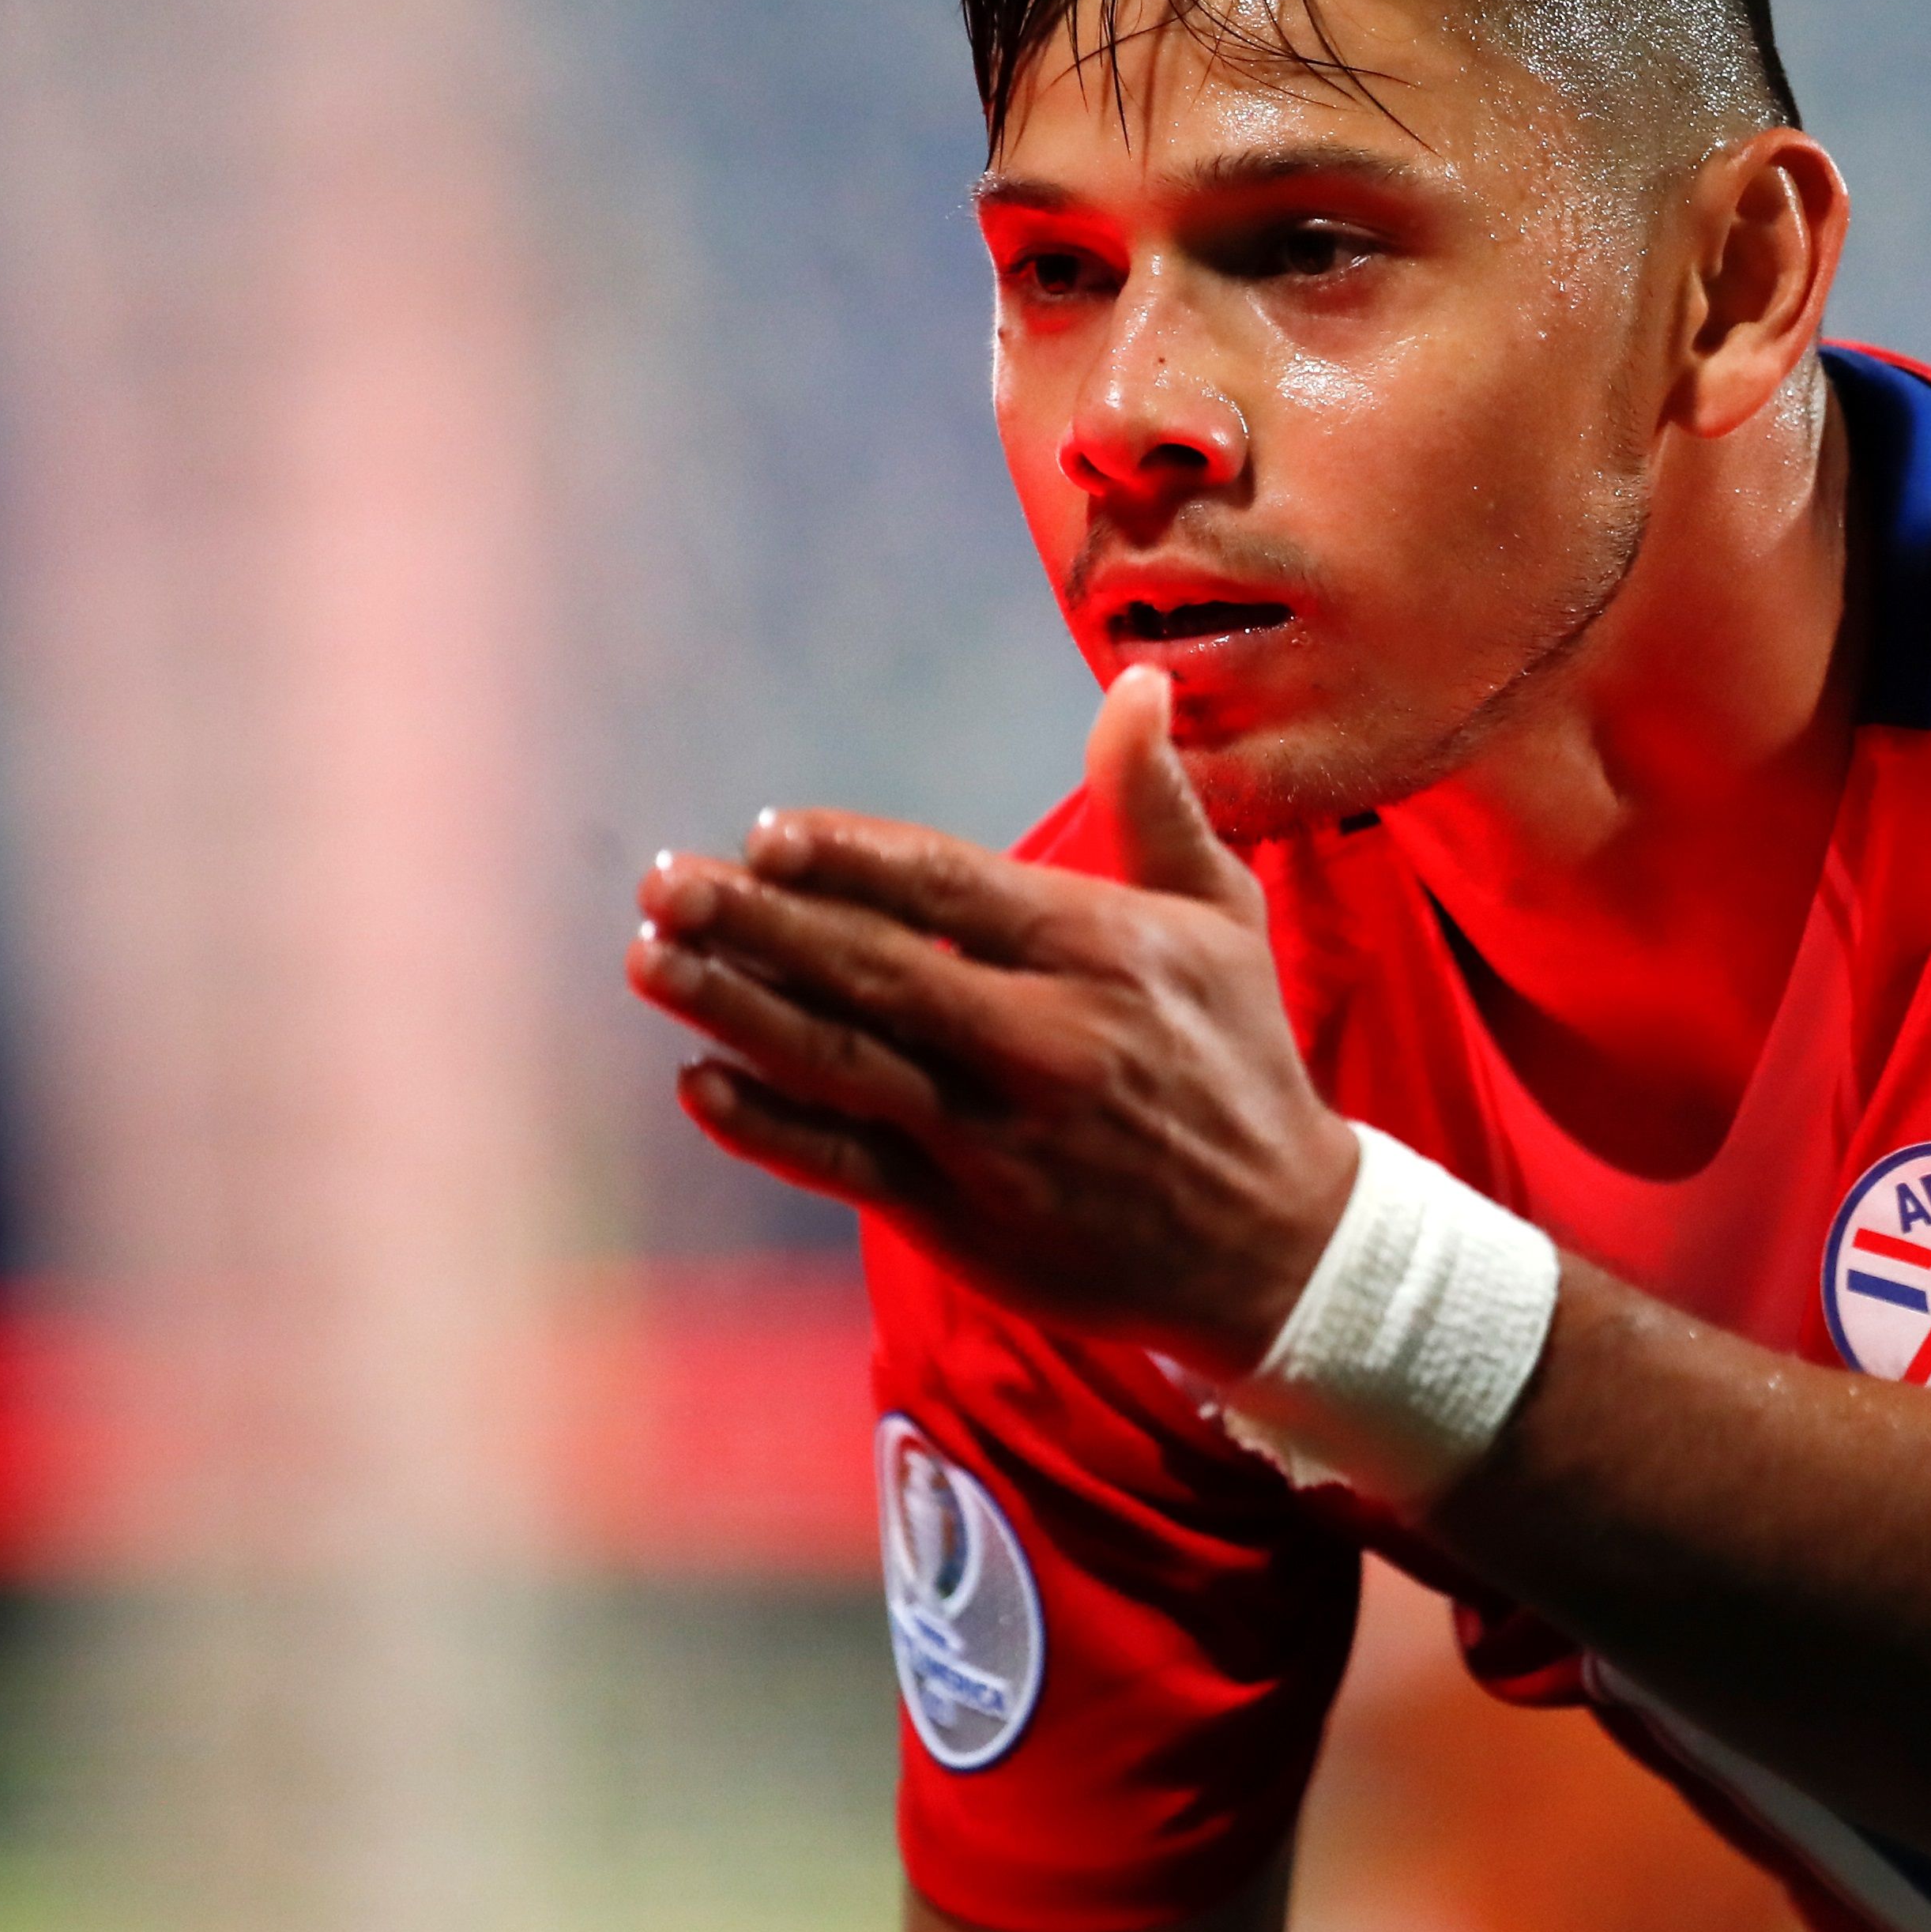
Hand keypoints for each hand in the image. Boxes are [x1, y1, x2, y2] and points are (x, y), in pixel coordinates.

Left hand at [628, 666, 1358, 1371]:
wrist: (1279, 1250)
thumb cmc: (1241, 1063)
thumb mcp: (1223, 920)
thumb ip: (1158, 801)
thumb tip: (1139, 682)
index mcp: (1096, 955)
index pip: (945, 888)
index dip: (846, 858)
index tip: (765, 833)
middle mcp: (1039, 1041)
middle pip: (869, 969)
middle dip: (755, 922)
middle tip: (665, 883)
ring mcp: (993, 1137)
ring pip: (840, 1064)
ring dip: (735, 1009)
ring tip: (651, 961)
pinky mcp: (963, 1217)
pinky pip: (844, 1163)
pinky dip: (767, 1126)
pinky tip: (698, 1081)